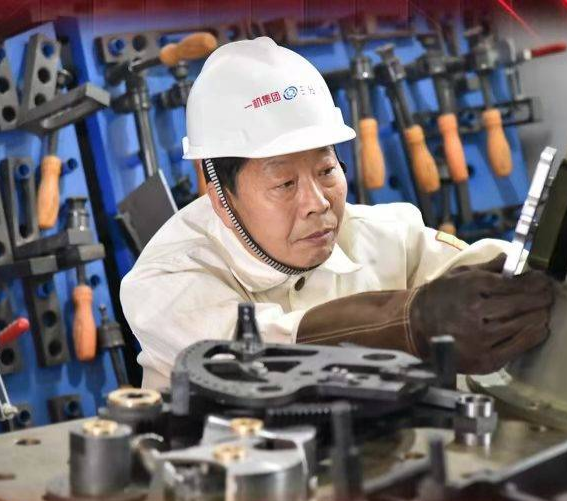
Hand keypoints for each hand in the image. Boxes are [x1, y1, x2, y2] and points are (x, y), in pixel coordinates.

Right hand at [409, 254, 553, 373]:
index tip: (543, 281)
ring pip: (522, 325)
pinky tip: (539, 329)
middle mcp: (475, 313)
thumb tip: (513, 259)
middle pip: (521, 305)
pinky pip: (517, 347)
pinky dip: (532, 337)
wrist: (414, 326)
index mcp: (470, 288)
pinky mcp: (483, 359)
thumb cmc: (438, 297)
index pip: (513, 285)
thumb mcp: (457, 275)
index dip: (534, 282)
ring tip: (543, 311)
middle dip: (540, 299)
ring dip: (538, 316)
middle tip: (548, 295)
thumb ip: (487, 268)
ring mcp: (480, 339)